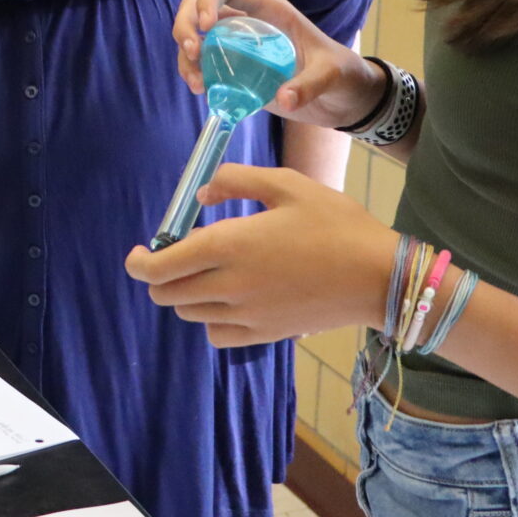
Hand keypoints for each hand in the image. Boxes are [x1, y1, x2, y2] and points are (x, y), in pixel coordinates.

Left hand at [125, 163, 395, 348]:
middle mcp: (229, 286)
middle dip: (160, 274)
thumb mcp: (286, 183)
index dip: (139, 261)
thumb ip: (234, 181)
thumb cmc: (335, 223)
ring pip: (190, 314)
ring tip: (208, 271)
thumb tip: (199, 197)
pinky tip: (228, 299)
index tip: (140, 250)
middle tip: (177, 254)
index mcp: (228, 245)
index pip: (159, 267)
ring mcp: (247, 316)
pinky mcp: (265, 334)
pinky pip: (217, 335)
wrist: (378, 276)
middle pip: (167, 294)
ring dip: (186, 293)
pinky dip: (211, 319)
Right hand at [174, 0, 383, 128]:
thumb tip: (283, 99)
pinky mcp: (234, 72)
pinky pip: (203, 65)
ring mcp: (236, 48)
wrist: (344, 99)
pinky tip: (200, 91)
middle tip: (192, 52)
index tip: (206, 26)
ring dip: (185, 56)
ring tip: (196, 84)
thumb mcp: (331, 74)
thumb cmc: (342, 74)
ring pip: (195, 37)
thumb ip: (310, 84)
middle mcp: (246, 24)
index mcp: (268, 11)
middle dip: (184, 25)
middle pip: (197, 8)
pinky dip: (193, 74)